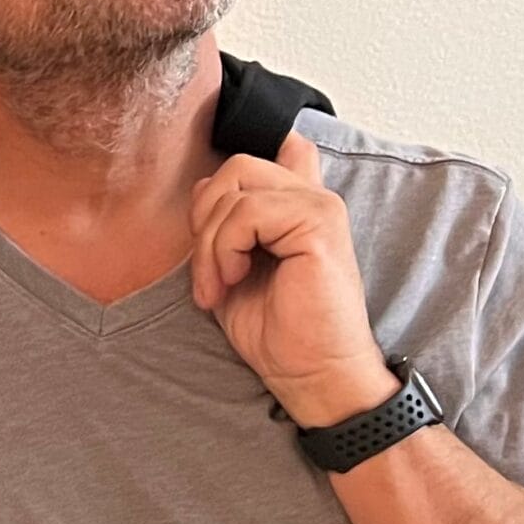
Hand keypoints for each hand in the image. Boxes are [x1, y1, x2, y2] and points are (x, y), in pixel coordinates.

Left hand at [188, 132, 397, 428]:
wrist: (312, 375)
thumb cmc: (276, 331)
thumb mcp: (232, 267)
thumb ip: (226, 222)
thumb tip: (202, 182)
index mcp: (299, 205)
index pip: (279, 148)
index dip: (234, 176)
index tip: (225, 233)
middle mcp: (314, 198)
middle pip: (235, 167)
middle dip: (204, 218)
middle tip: (207, 274)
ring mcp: (320, 207)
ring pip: (234, 188)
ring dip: (209, 243)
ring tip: (217, 286)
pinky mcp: (319, 223)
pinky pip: (245, 213)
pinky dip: (223, 249)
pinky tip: (232, 281)